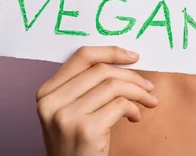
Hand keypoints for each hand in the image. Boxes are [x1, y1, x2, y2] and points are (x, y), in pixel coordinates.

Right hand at [36, 46, 157, 155]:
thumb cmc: (77, 144)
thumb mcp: (71, 111)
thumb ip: (85, 86)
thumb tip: (123, 60)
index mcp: (46, 92)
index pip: (82, 56)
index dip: (112, 52)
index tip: (134, 57)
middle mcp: (51, 102)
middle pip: (101, 70)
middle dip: (132, 75)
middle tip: (148, 86)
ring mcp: (66, 116)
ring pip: (114, 85)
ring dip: (138, 92)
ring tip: (148, 101)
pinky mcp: (85, 129)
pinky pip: (120, 105)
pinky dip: (134, 108)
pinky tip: (135, 118)